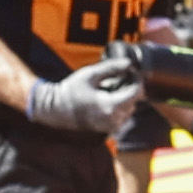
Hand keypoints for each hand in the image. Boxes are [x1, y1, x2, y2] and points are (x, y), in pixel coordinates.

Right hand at [16, 62, 137, 142]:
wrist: (56, 109)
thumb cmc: (71, 91)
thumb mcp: (91, 75)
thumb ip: (111, 68)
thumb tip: (129, 63)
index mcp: (110, 105)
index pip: (137, 93)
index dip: (136, 80)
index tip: (130, 72)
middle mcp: (113, 119)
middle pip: (134, 101)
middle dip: (129, 88)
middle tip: (117, 78)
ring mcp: (111, 126)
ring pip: (129, 109)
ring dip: (124, 98)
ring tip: (108, 89)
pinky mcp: (108, 129)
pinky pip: (122, 116)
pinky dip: (118, 106)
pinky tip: (105, 98)